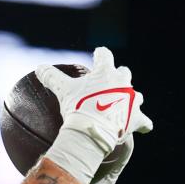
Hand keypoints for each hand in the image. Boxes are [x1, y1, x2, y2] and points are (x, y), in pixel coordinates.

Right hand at [37, 47, 150, 183]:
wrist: (93, 129)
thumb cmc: (78, 106)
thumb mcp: (63, 90)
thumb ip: (52, 77)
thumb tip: (39, 67)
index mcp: (106, 72)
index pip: (104, 56)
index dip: (100, 54)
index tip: (99, 53)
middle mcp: (123, 82)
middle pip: (124, 72)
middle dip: (119, 75)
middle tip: (114, 80)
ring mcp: (132, 100)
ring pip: (136, 95)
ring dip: (131, 98)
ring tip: (126, 103)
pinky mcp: (137, 118)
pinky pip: (144, 122)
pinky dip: (144, 124)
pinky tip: (145, 126)